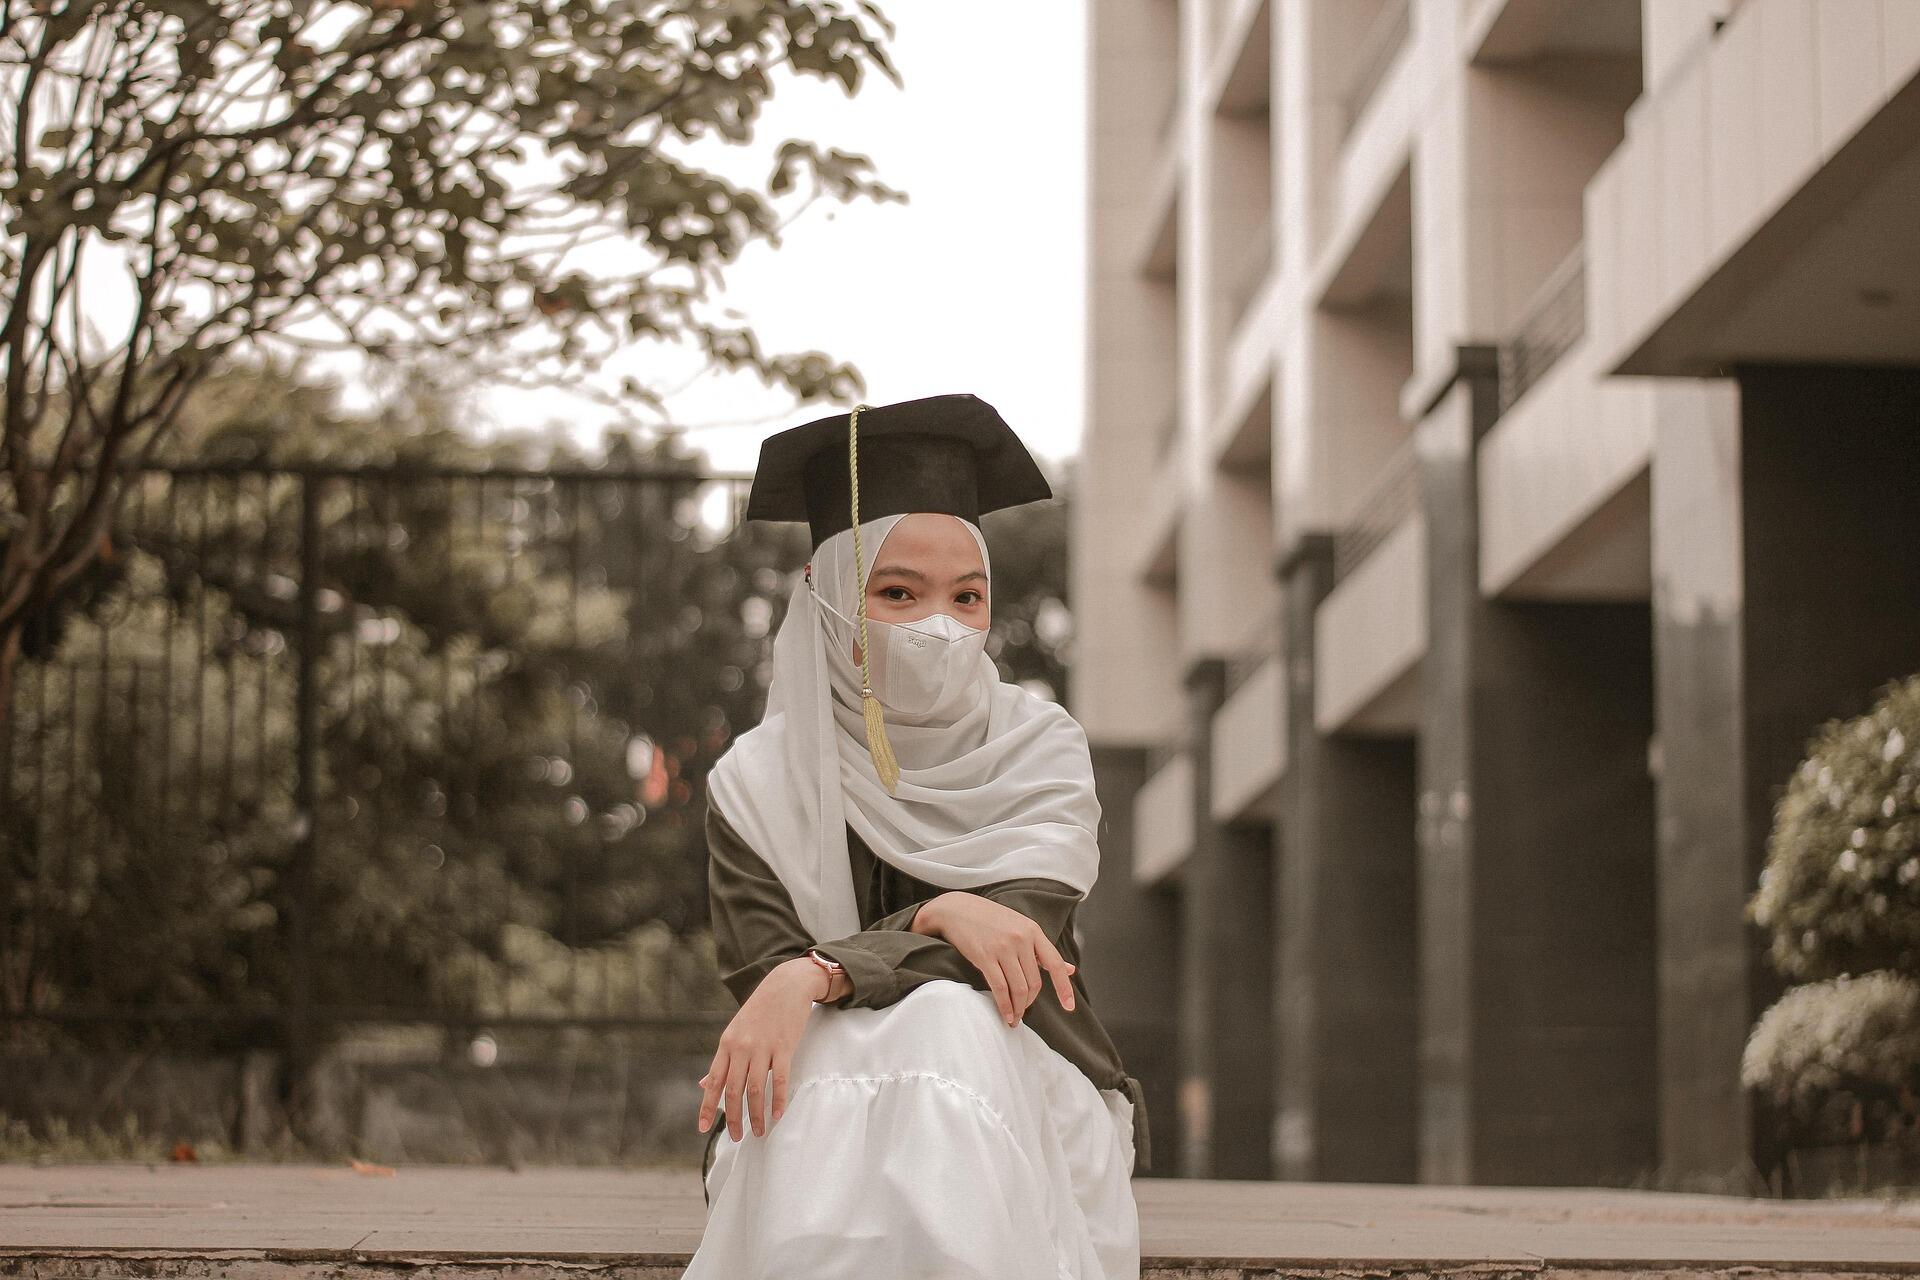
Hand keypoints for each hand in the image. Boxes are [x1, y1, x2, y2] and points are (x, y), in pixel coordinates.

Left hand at [697, 956, 845, 1140]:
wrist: (785, 985)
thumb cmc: (759, 1011)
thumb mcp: (734, 1033)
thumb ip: (721, 1061)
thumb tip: (703, 1085)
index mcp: (726, 1045)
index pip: (714, 1081)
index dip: (707, 1107)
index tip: (702, 1129)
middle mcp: (741, 1047)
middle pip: (733, 1090)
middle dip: (733, 1118)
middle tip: (736, 1137)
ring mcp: (762, 1047)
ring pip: (755, 1089)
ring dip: (756, 1114)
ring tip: (759, 1132)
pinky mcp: (783, 1047)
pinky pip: (779, 1079)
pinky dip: (778, 1099)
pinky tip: (778, 1114)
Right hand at [911, 892, 1075, 1026]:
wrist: (956, 909)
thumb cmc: (991, 919)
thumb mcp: (1020, 927)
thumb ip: (1043, 950)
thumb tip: (1071, 969)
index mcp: (1033, 931)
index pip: (1055, 964)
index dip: (1064, 988)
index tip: (1070, 1007)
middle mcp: (1020, 938)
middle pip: (1034, 982)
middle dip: (1030, 1002)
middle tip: (1023, 1012)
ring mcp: (1002, 947)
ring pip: (1018, 988)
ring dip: (1018, 1009)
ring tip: (1014, 1018)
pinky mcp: (984, 956)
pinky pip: (999, 988)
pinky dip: (1004, 1006)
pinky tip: (1005, 1015)